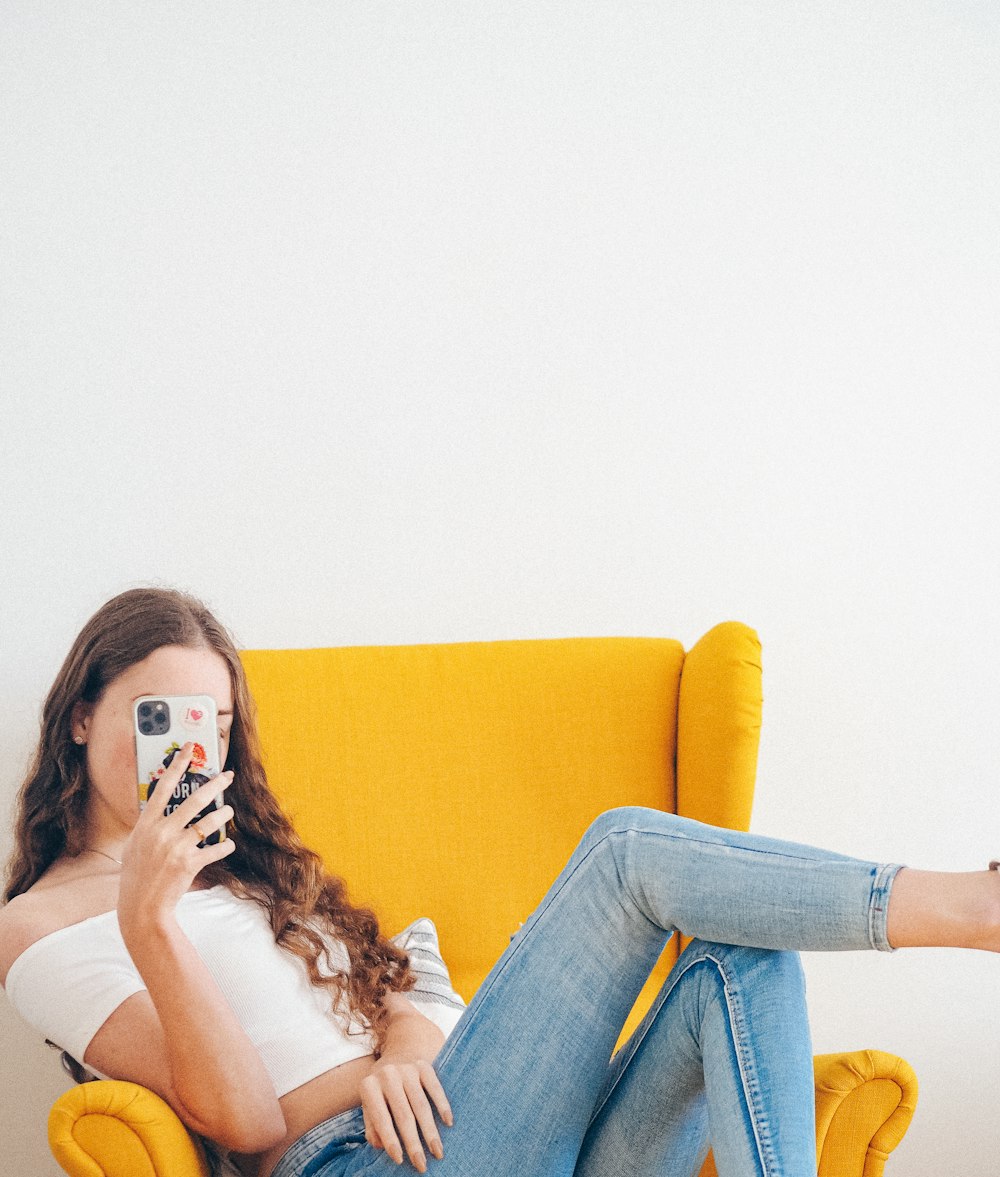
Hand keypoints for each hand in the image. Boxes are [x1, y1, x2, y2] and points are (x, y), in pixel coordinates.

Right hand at [118, 742, 235, 933]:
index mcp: (146, 825)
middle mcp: (162, 832)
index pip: (163, 788)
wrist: (142, 907)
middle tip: (227, 776)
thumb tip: (157, 808)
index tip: (189, 749)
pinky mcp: (190, 863)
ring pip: (209, 822)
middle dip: (214, 785)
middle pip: (193, 800)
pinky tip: (227, 844)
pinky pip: (215, 848)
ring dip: (224, 815)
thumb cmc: (136, 876)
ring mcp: (176, 847)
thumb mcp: (135, 846)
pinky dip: (224, 845)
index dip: (177, 766)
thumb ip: (148, 826)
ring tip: (229, 812)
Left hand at [360, 1058, 452, 1172]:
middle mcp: (388, 1075)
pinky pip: (435, 1088)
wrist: (398, 1053)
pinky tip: (448, 1123)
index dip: (390, 1140)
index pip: (381, 1118)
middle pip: (403, 1115)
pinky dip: (443, 1105)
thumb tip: (381, 1146)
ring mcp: (407, 1069)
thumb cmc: (382, 1089)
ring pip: (421, 1105)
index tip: (400, 1160)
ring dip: (430, 1131)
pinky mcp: (424, 1066)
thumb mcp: (370, 1104)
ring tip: (437, 1151)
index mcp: (369, 1086)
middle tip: (421, 1164)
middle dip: (413, 1142)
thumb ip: (372, 1126)